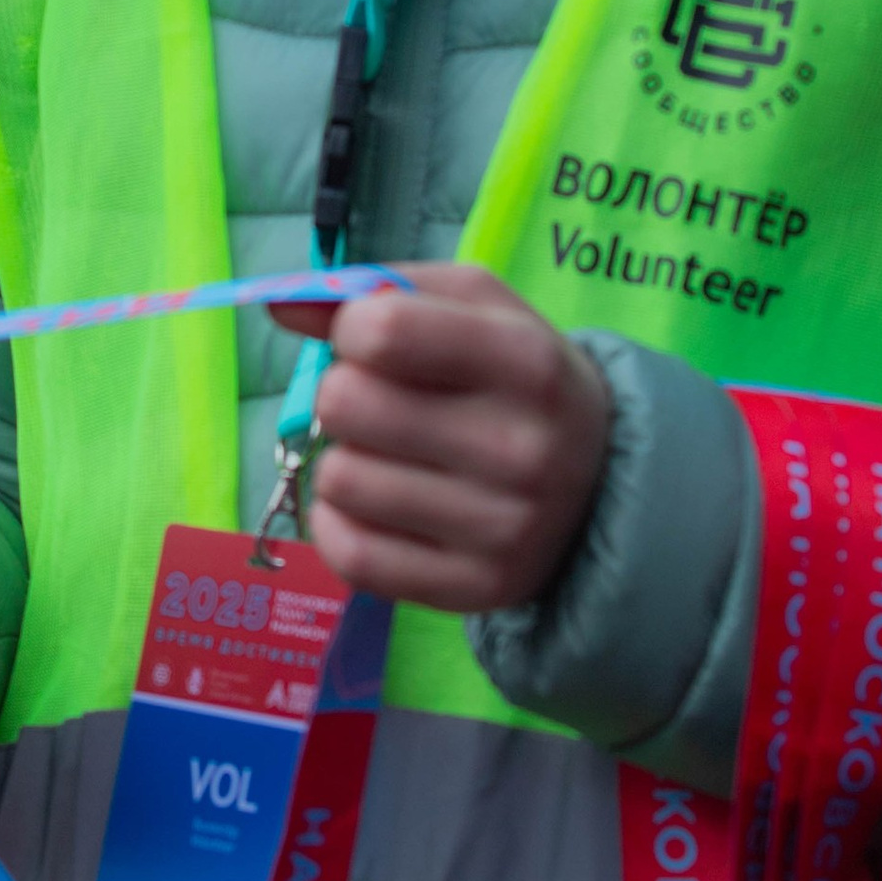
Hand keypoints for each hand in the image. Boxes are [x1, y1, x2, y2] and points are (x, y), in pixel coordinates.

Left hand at [270, 263, 609, 612]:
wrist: (604, 482)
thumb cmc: (517, 379)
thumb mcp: (476, 310)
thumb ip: (377, 291)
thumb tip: (277, 303)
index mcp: (528, 361)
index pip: (380, 331)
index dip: (354, 329)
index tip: (376, 343)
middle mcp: (520, 448)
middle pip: (345, 404)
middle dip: (344, 394)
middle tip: (380, 404)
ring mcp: (501, 528)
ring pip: (339, 480)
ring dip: (345, 460)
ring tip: (389, 456)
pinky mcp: (475, 589)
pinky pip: (349, 555)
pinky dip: (340, 524)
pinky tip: (374, 506)